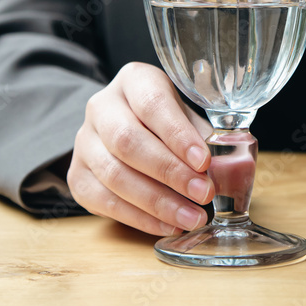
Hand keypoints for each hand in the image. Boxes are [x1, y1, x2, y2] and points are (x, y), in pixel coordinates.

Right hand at [68, 62, 214, 235]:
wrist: (125, 126)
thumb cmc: (166, 118)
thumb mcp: (187, 112)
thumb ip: (204, 134)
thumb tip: (227, 167)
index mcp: (133, 81)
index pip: (152, 105)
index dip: (178, 135)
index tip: (204, 161)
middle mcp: (101, 107)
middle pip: (128, 142)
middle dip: (169, 172)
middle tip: (203, 193)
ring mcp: (84, 142)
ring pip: (114, 175)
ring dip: (157, 202)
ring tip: (192, 217)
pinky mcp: (77, 175)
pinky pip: (105, 202)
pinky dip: (139, 218)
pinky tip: (168, 225)